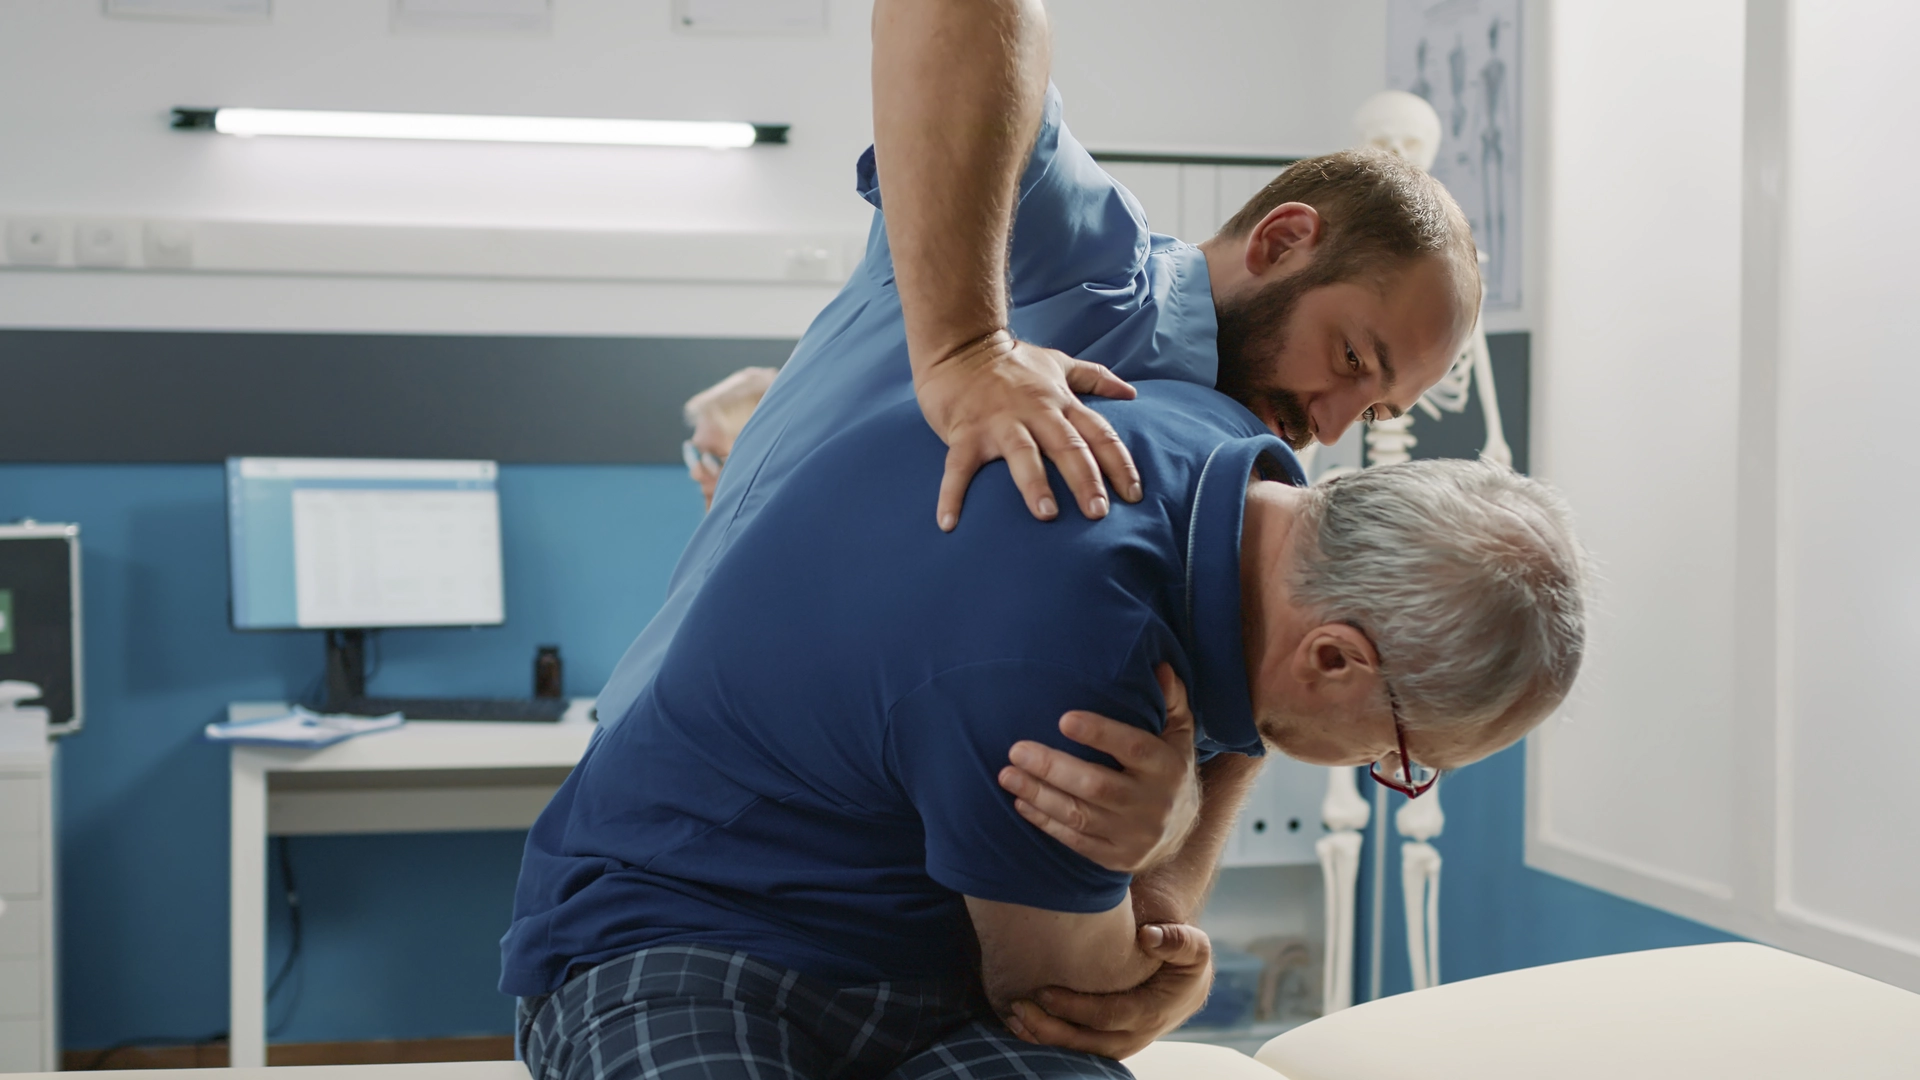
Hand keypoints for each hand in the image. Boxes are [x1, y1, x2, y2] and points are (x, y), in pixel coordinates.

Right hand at [915, 329, 1142, 531]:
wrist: (959, 344)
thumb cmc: (1012, 362)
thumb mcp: (1057, 364)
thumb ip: (1095, 378)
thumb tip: (1131, 393)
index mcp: (1059, 401)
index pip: (1099, 433)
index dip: (1119, 463)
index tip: (1134, 494)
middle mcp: (1035, 412)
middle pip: (1067, 446)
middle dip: (1085, 479)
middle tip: (1098, 513)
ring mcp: (999, 422)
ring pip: (1022, 453)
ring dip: (1034, 484)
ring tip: (1047, 514)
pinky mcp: (965, 431)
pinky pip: (959, 467)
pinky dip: (952, 494)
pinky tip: (949, 523)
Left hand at [998, 664, 1198, 872]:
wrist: (1182, 833)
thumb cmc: (1169, 769)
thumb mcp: (1179, 734)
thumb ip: (1171, 700)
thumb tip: (1160, 666)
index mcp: (1167, 767)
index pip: (1133, 748)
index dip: (1100, 733)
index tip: (1063, 719)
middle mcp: (1152, 804)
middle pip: (1097, 786)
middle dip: (1053, 768)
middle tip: (1017, 750)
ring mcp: (1133, 835)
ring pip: (1079, 815)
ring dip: (1039, 794)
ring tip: (1007, 774)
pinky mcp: (1115, 858)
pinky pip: (1074, 840)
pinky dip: (1045, 822)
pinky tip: (1021, 802)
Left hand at [1004, 922, 1213, 1059]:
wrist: (1186, 984)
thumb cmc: (1184, 959)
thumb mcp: (1194, 947)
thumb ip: (1177, 940)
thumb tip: (1148, 936)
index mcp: (1152, 1013)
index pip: (1107, 1015)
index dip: (1074, 1007)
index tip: (1044, 991)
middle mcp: (1134, 1036)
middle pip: (1087, 1041)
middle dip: (1050, 1028)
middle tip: (1018, 1007)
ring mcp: (1120, 1043)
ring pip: (1079, 1051)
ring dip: (1045, 1039)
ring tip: (1014, 1020)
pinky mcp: (1107, 1042)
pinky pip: (1076, 1048)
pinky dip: (1049, 1040)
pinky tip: (1023, 1026)